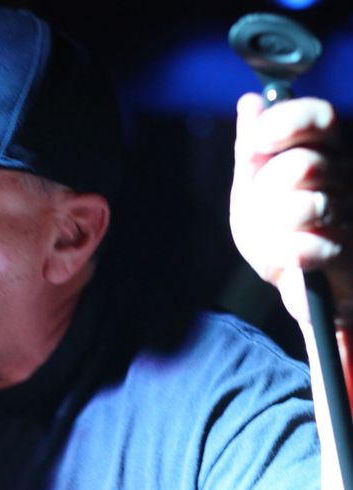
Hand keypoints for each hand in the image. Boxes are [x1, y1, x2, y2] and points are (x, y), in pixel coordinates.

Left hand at [230, 93, 352, 325]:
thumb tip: (251, 101)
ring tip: (278, 234)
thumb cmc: (276, 228)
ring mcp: (351, 215)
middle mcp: (346, 176)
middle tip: (265, 206)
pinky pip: (309, 247)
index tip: (254, 143)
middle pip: (304, 164)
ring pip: (306, 206)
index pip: (320, 117)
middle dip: (268, 189)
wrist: (296, 283)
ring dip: (275, 226)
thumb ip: (252, 147)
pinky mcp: (348, 255)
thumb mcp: (253, 186)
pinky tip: (288, 254)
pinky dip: (286, 252)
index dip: (284, 124)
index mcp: (324, 152)